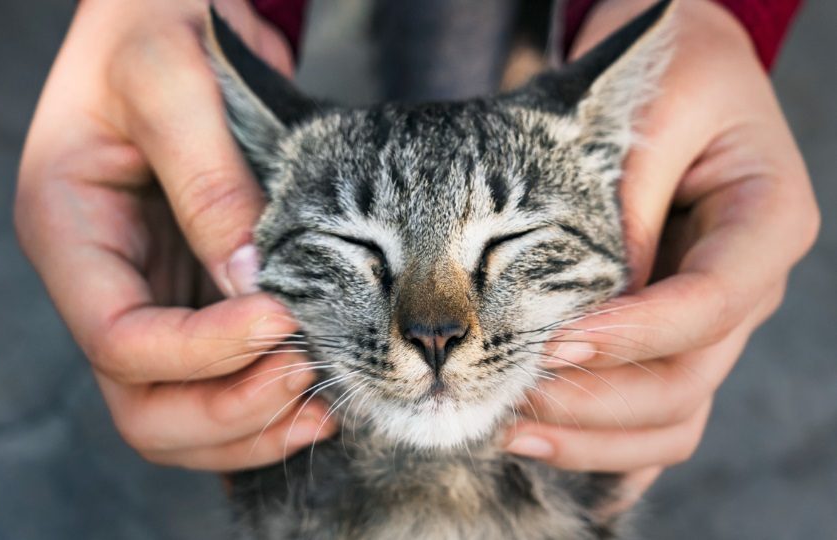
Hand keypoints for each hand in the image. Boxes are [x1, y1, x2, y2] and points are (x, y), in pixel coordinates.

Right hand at [15, 0, 333, 470]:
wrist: (172, 14)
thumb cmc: (155, 27)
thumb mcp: (171, 79)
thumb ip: (206, 180)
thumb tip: (252, 282)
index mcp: (70, 231)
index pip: (119, 338)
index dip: (202, 352)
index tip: (284, 320)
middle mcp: (105, 280)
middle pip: (142, 403)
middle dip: (227, 408)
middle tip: (308, 376)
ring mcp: (153, 295)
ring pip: (180, 411)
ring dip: (250, 424)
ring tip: (323, 401)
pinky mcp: (200, 296)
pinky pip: (221, 381)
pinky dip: (266, 404)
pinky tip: (319, 393)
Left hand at [504, 0, 818, 508]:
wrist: (676, 73)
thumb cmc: (669, 76)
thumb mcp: (654, 111)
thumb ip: (627, 206)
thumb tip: (586, 309)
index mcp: (766, 224)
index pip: (710, 303)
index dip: (635, 334)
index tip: (554, 341)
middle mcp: (747, 286)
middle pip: (687, 379)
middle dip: (596, 399)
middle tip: (509, 394)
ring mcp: (711, 322)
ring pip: (672, 416)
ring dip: (592, 437)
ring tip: (509, 430)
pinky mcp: (671, 336)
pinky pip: (655, 415)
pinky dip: (608, 445)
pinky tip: (550, 453)